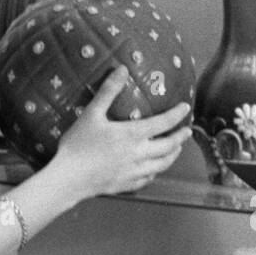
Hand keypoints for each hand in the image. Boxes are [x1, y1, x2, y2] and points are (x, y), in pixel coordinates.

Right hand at [51, 65, 192, 199]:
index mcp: (132, 135)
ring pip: (163, 164)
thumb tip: (122, 69)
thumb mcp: (92, 114)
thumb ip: (108, 91)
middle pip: (169, 146)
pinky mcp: (127, 185)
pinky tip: (154, 169)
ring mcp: (134, 172)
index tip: (186, 108)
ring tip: (176, 149)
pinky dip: (156, 171)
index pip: (163, 122)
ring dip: (173, 155)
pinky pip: (148, 178)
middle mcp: (139, 154)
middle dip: (180, 138)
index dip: (177, 114)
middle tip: (187, 131)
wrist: (69, 178)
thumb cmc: (78, 144)